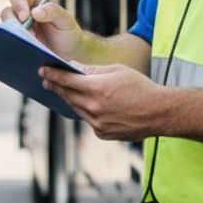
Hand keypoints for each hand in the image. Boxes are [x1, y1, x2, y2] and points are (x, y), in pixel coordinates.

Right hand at [1, 0, 82, 58]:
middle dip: (14, 22)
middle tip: (29, 34)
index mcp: (35, 3)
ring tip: (31, 43)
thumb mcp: (66, 21)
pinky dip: (14, 45)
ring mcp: (20, 30)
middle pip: (7, 12)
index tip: (25, 17)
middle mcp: (24, 14)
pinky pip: (9, 42)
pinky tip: (25, 51)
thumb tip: (35, 12)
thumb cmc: (69, 34)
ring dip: (15, 35)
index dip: (19, 5)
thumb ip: (54, 12)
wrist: (70, 55)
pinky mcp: (18, 43)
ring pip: (6, 28)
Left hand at [40, 62, 163, 141]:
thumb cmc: (141, 87)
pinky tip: (87, 105)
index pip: (67, 80)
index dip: (53, 75)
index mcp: (96, 89)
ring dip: (69, 99)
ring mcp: (97, 123)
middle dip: (56, 87)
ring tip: (63, 91)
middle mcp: (93, 108)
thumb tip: (75, 68)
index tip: (42, 71)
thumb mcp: (117, 71)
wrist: (159, 113)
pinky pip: (88, 120)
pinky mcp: (102, 133)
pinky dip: (86, 111)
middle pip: (68, 96)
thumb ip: (94, 71)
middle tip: (47, 80)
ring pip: (76, 109)